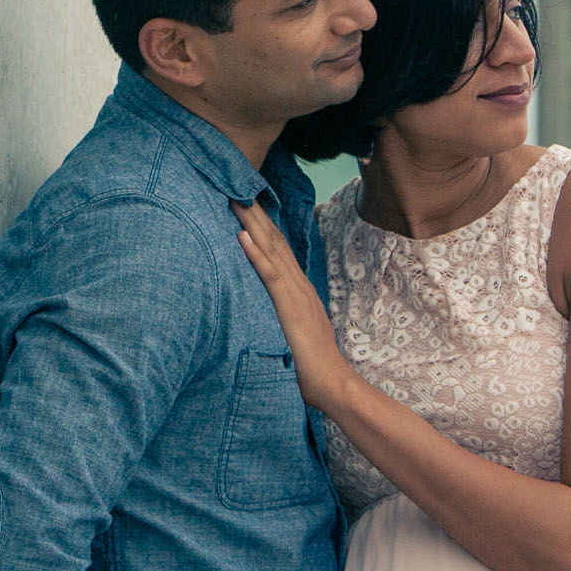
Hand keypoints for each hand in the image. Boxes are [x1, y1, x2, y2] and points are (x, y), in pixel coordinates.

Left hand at [231, 199, 351, 407]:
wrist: (335, 385)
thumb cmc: (313, 368)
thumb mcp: (295, 335)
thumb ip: (285, 321)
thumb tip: (271, 318)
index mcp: (298, 291)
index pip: (279, 250)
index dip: (263, 225)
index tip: (248, 202)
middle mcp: (298, 286)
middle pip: (275, 241)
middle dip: (256, 213)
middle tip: (237, 185)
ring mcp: (295, 294)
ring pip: (271, 250)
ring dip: (252, 223)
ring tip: (236, 199)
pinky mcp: (289, 308)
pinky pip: (269, 276)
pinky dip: (255, 254)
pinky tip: (241, 237)